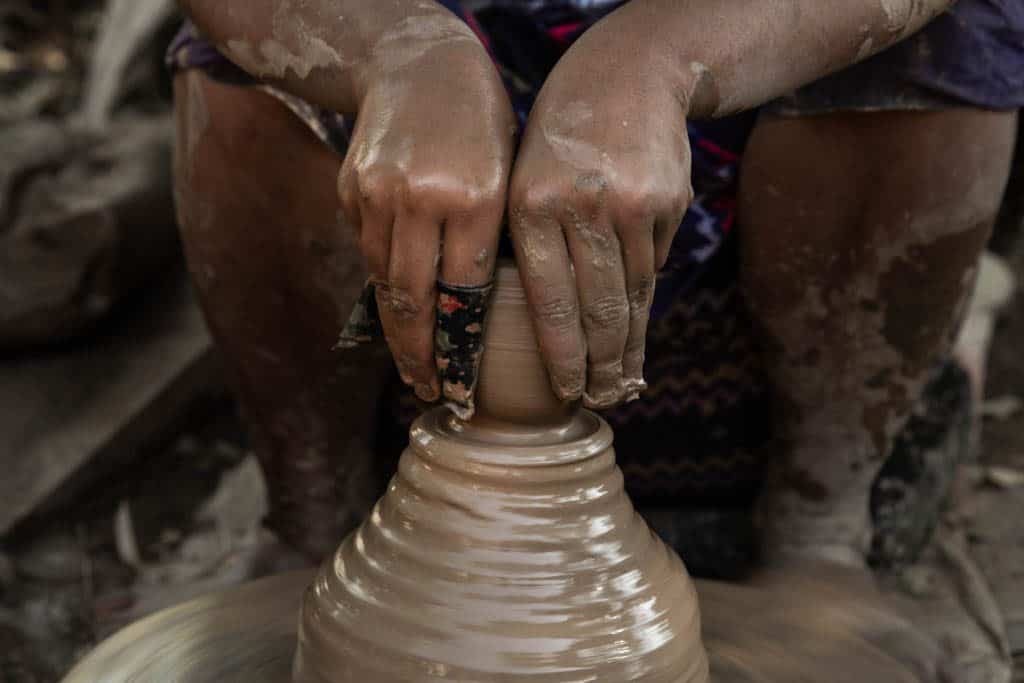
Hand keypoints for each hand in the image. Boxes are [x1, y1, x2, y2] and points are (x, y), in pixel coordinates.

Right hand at [338, 22, 514, 401]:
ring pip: (383, 280)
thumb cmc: (481, 126)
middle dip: (418, 356)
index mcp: (475, 200)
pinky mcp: (348, 188)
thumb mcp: (504, 178)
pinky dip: (383, 275)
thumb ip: (487, 243)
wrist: (417, 63)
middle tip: (427, 391)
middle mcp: (420, 199)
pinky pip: (366, 247)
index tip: (458, 386)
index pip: (461, 296)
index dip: (457, 348)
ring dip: (395, 326)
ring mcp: (377, 193)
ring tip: (411, 360)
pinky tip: (398, 294)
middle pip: (411, 300)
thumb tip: (467, 315)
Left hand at [508, 39, 692, 407]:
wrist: (628, 75)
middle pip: (598, 310)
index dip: (564, 358)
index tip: (569, 392)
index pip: (551, 304)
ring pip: (632, 295)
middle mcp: (582, 208)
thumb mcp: (525, 183)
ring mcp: (631, 206)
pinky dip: (644, 295)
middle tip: (604, 400)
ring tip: (626, 380)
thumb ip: (536, 248)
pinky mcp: (669, 202)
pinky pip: (654, 264)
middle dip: (603, 365)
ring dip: (630, 344)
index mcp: (531, 208)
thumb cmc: (559, 140)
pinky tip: (639, 326)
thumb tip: (558, 327)